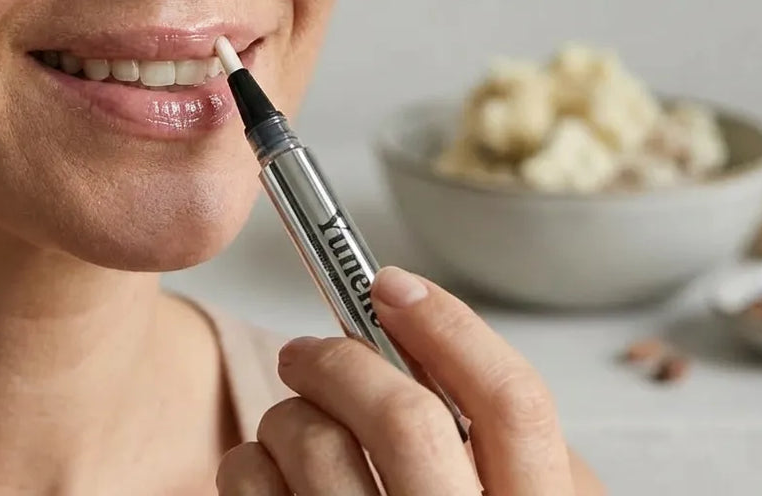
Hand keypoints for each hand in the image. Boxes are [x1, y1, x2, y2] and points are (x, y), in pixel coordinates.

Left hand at [217, 267, 596, 494]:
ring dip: (288, 412)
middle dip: (342, 361)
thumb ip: (493, 437)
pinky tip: (265, 473)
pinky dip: (248, 462)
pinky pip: (255, 486)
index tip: (391, 285)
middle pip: (404, 417)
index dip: (448, 325)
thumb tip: (416, 331)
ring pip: (316, 445)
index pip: (512, 401)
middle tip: (307, 351)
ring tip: (290, 424)